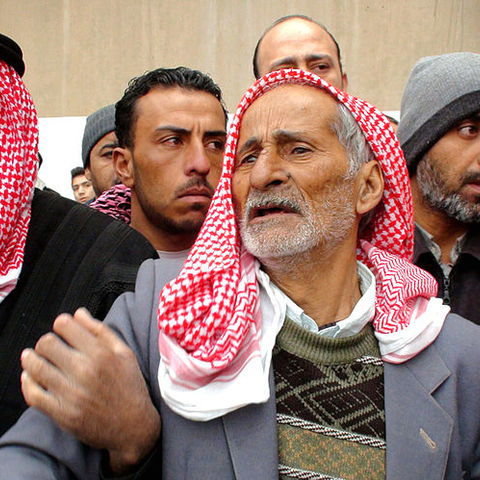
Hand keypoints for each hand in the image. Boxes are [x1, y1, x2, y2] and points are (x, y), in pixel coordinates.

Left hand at [21, 308, 160, 473]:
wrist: (132, 425)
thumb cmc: (130, 387)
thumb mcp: (124, 353)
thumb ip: (100, 331)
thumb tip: (78, 313)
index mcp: (101, 353)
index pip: (65, 325)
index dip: (61, 324)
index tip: (63, 329)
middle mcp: (85, 370)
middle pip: (47, 343)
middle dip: (47, 341)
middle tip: (52, 346)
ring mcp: (71, 393)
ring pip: (36, 366)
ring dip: (31, 359)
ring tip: (34, 357)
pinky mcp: (61, 413)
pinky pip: (33, 394)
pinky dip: (27, 382)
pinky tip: (31, 377)